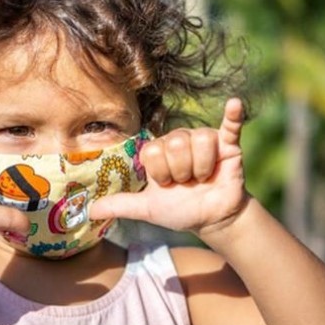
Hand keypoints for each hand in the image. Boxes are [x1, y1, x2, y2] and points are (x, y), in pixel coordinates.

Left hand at [89, 98, 249, 233]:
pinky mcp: (228, 145)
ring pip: (199, 141)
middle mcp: (180, 139)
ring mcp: (204, 140)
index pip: (152, 150)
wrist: (212, 219)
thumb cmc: (180, 210)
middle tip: (187, 183)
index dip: (160, 172)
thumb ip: (120, 206)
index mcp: (159, 149)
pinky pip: (230, 126)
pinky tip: (235, 105)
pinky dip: (234, 115)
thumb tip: (89, 211)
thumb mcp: (147, 208)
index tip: (167, 185)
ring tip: (203, 178)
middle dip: (181, 172)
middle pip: (175, 144)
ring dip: (201, 168)